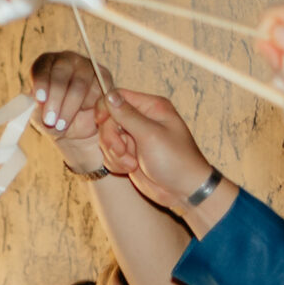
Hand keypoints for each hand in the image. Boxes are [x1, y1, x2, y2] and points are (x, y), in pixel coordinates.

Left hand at [29, 50, 115, 167]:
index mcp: (46, 64)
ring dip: (70, 107)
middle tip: (50, 120)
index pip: (42, 68)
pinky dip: (91, 106)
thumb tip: (39, 104)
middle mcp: (66, 61)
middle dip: (56, 98)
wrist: (75, 128)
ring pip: (79, 84)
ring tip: (62, 125)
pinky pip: (98, 90)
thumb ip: (37, 108)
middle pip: (61, 74)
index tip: (40, 99)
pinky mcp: (103, 76)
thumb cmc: (52, 117)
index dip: (41, 82)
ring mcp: (86, 66)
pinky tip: (84, 117)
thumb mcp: (40, 115)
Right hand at [96, 89, 221, 212]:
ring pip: (107, 139)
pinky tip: (131, 169)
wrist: (183, 190)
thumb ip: (127, 115)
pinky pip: (110, 154)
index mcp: (151, 107)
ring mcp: (134, 137)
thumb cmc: (175, 160)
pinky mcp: (129, 154)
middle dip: (112, 138)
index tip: (100, 121)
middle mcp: (142, 119)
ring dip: (115, 154)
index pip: (118, 96)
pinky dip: (116, 163)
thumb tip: (109, 95)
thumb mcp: (150, 134)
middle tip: (122, 152)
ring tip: (132, 164)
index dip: (106, 108)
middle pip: (109, 119)